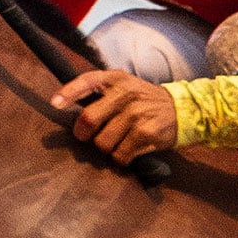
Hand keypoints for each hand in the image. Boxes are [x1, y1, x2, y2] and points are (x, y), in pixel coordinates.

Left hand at [50, 69, 180, 159]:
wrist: (182, 109)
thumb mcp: (125, 85)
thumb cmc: (144, 100)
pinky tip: (129, 150)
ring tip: (117, 141)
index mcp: (117, 79)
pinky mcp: (146, 134)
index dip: (69, 93)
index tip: (55, 104)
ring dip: (105, 148)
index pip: (87, 81)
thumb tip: (64, 104)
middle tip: (87, 137)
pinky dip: (120, 158)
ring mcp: (137, 114)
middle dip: (83, 134)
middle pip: (89, 119)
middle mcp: (126, 94)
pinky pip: (120, 155)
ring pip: (102, 143)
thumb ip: (99, 92)